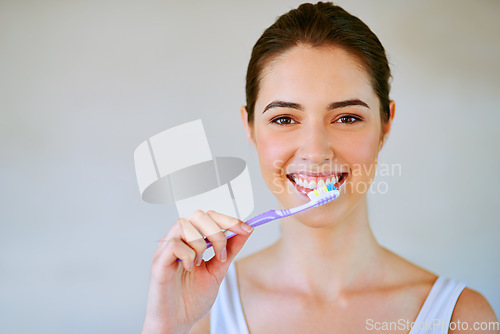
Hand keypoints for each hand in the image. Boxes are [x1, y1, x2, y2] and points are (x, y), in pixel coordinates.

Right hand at [141, 210, 253, 333]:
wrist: (178, 322)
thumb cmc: (192, 298)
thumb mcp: (218, 270)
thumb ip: (230, 249)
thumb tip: (247, 230)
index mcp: (192, 240)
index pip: (210, 216)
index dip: (229, 220)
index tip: (247, 229)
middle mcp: (178, 239)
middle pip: (198, 215)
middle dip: (217, 232)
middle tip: (222, 255)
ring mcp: (166, 249)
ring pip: (185, 225)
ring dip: (200, 244)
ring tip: (200, 264)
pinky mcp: (158, 261)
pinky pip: (174, 244)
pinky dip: (188, 255)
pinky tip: (189, 268)